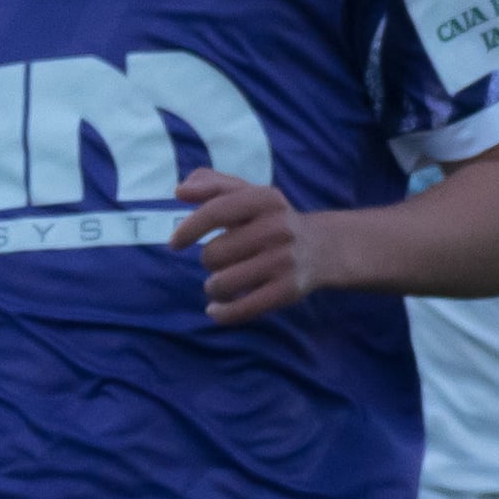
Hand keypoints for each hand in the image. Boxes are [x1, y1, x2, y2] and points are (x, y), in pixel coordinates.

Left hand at [170, 171, 324, 325]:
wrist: (323, 247)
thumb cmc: (271, 219)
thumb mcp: (249, 195)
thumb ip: (212, 185)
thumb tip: (179, 191)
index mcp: (265, 199)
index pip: (217, 211)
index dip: (189, 228)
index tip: (174, 244)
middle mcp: (277, 228)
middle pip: (213, 254)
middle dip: (210, 260)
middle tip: (224, 259)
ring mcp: (284, 261)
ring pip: (222, 283)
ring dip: (214, 287)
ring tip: (222, 282)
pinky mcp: (288, 291)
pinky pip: (242, 308)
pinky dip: (222, 313)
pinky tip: (216, 310)